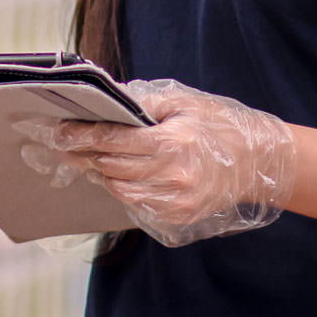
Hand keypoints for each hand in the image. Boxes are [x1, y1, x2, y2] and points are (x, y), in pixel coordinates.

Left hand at [13, 79, 296, 247]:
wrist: (258, 163)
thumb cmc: (218, 125)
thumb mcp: (185, 103)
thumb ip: (144, 103)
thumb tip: (107, 99)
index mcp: (172, 142)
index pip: (112, 140)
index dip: (80, 137)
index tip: (57, 133)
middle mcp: (172, 175)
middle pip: (109, 167)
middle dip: (83, 155)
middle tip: (63, 146)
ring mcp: (175, 200)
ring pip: (118, 189)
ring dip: (102, 174)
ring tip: (94, 160)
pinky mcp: (178, 217)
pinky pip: (136, 204)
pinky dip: (125, 189)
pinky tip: (123, 176)